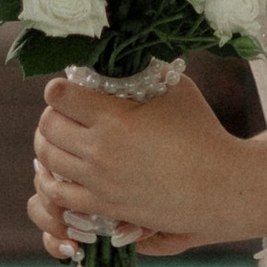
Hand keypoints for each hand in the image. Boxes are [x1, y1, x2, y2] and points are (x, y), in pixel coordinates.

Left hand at [34, 68, 241, 256]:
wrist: (219, 185)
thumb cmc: (202, 132)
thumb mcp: (175, 89)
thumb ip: (144, 73)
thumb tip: (123, 59)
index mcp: (113, 118)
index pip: (59, 96)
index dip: (59, 88)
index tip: (68, 87)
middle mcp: (99, 151)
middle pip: (47, 126)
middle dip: (52, 112)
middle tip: (65, 110)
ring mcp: (99, 183)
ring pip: (47, 160)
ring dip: (49, 144)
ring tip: (62, 138)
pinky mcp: (105, 207)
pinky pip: (59, 195)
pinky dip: (53, 180)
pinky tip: (63, 170)